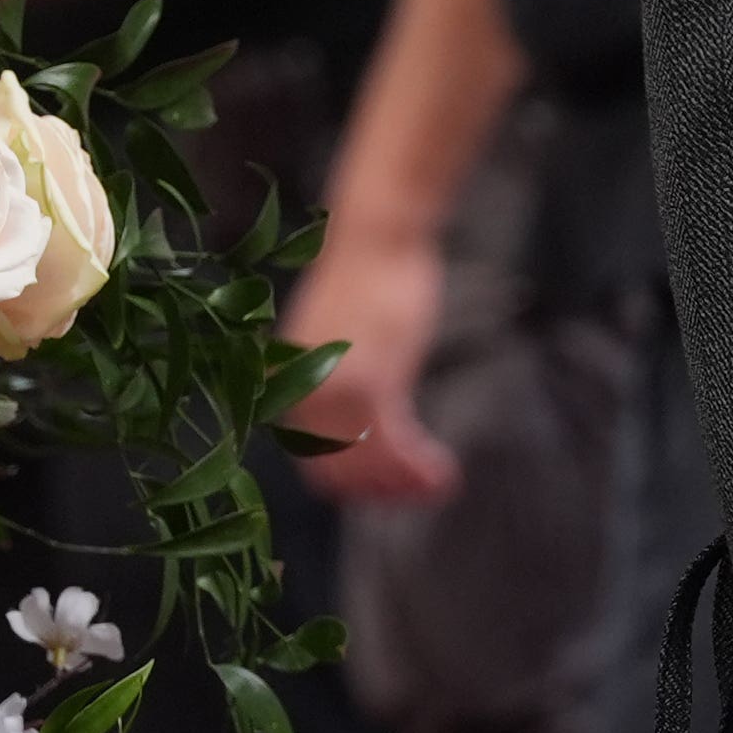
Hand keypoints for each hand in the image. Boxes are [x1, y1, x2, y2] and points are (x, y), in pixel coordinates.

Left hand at [277, 210, 459, 509]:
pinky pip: (393, 441)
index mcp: (290, 382)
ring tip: (437, 486)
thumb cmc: (367, 278)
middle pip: (338, 467)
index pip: (312, 455)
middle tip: (418, 494)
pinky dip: (417, 463)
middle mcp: (305, 392)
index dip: (351, 481)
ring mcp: (338, 389)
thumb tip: (360, 413)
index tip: (387, 488)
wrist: (378, 238)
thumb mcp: (343, 336)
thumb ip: (342, 377)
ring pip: (367, 460)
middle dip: (379, 490)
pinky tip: (442, 471)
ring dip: (404, 482)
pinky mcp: (374, 381)